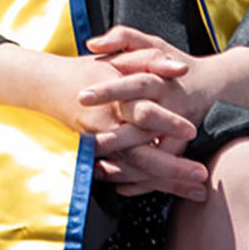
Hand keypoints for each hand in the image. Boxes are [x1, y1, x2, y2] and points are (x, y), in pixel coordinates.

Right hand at [0, 43, 209, 199]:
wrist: (48, 85)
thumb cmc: (89, 69)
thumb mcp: (119, 58)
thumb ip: (150, 60)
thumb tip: (180, 69)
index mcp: (113, 96)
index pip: (142, 111)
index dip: (167, 122)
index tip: (192, 130)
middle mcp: (106, 123)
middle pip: (141, 152)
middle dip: (172, 166)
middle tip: (200, 175)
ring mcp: (99, 142)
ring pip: (135, 169)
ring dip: (166, 182)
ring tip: (195, 190)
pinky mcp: (96, 154)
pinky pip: (124, 175)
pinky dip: (145, 185)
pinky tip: (170, 190)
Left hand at [82, 30, 248, 196]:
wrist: (217, 87)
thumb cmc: (174, 63)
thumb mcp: (150, 44)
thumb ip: (122, 38)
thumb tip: (92, 44)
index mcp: (159, 78)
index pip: (133, 83)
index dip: (109, 90)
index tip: (81, 96)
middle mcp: (170, 105)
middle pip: (144, 121)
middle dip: (117, 134)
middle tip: (89, 141)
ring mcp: (179, 129)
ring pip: (156, 151)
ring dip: (129, 163)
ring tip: (99, 168)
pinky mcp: (183, 147)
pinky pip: (165, 168)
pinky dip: (144, 180)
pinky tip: (120, 185)